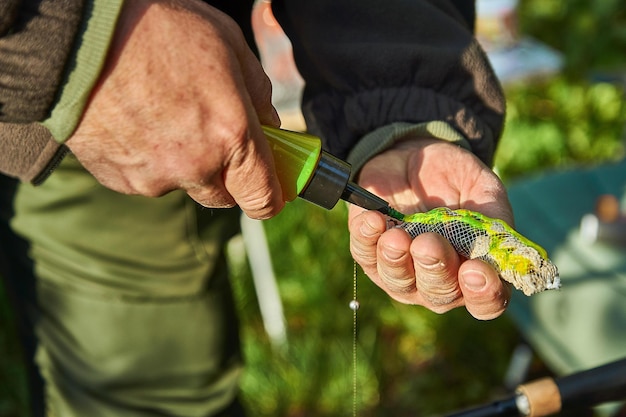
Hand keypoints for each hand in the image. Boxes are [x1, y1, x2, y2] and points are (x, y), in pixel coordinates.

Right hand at [66, 0, 283, 218]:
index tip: (271, 191)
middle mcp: (195, 166)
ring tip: (165, 113)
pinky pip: (146, 178)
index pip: (262, 199)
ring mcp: (153, 177)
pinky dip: (149, 159)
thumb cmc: (157, 28)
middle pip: (223, 197)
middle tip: (216, 137)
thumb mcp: (229, 43)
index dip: (270, 198)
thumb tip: (269, 126)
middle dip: (227, 175)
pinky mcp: (118, 179)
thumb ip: (258, 94)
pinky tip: (138, 121)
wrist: (79, 34)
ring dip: (183, 162)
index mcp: (231, 135)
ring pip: (183, 184)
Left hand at [349, 138, 512, 319]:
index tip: (475, 269)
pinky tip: (373, 220)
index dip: (482, 293)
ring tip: (396, 236)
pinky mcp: (368, 253)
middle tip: (429, 243)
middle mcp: (439, 282)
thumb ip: (491, 214)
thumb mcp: (481, 187)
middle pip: (438, 294)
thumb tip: (490, 240)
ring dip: (396, 259)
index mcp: (475, 271)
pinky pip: (364, 254)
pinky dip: (367, 239)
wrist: (414, 158)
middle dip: (433, 269)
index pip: (485, 300)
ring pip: (397, 280)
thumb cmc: (454, 180)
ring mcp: (401, 272)